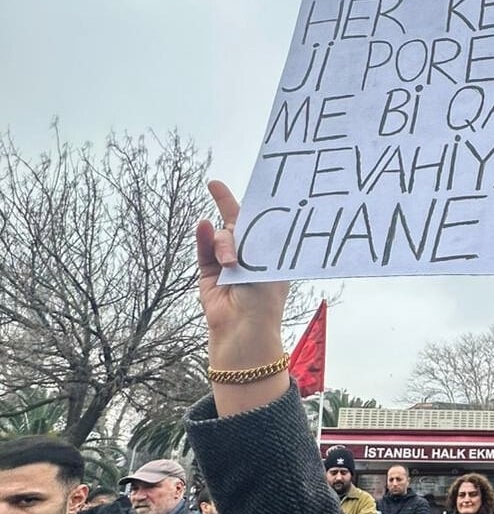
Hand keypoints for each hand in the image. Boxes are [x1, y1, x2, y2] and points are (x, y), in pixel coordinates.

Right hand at [197, 181, 289, 414]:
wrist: (244, 330)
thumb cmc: (265, 298)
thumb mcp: (265, 263)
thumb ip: (251, 239)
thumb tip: (234, 218)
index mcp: (271, 255)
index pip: (263, 224)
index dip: (255, 205)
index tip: (247, 183)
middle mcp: (250, 257)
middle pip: (238, 225)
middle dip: (230, 210)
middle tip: (217, 190)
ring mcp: (227, 264)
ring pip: (220, 237)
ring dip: (223, 243)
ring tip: (231, 264)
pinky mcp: (208, 274)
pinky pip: (203, 250)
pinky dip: (203, 238)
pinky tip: (202, 225)